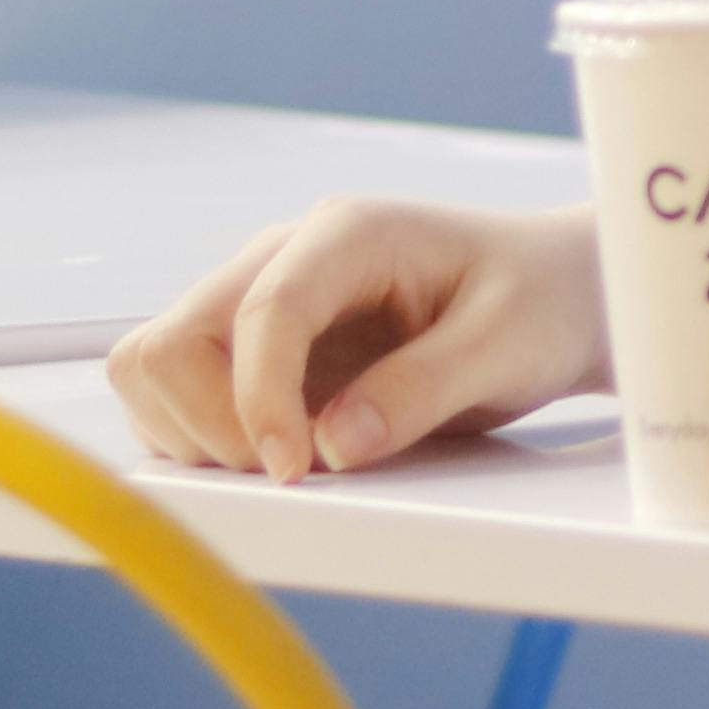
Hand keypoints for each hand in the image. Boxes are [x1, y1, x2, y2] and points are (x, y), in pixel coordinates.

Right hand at [109, 197, 608, 480]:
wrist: (553, 296)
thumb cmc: (537, 303)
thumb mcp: (507, 346)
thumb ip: (423, 389)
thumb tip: (335, 445)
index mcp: (348, 235)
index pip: (262, 311)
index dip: (261, 400)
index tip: (295, 470)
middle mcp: (285, 259)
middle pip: (173, 339)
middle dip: (212, 424)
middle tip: (293, 474)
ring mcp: (259, 303)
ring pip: (154, 368)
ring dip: (197, 435)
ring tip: (288, 467)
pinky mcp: (253, 351)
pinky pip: (177, 397)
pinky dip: (201, 439)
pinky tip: (278, 458)